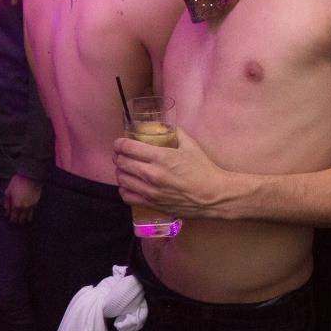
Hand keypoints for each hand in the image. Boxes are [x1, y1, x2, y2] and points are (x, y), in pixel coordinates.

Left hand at [3, 173, 41, 223]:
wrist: (30, 176)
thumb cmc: (17, 182)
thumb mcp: (8, 191)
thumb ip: (7, 201)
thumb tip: (6, 209)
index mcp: (16, 205)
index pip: (13, 217)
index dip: (11, 219)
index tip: (10, 220)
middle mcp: (24, 207)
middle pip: (21, 219)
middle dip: (18, 220)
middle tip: (16, 221)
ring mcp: (31, 205)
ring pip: (28, 217)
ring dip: (24, 219)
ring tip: (23, 221)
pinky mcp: (36, 202)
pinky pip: (33, 211)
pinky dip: (30, 214)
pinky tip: (28, 215)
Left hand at [114, 128, 230, 218]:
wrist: (213, 196)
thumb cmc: (204, 169)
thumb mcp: (191, 145)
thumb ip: (177, 133)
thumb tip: (167, 126)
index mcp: (160, 157)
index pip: (128, 147)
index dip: (119, 143)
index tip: (119, 142)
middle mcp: (151, 174)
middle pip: (122, 162)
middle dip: (118, 156)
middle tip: (121, 154)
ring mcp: (150, 191)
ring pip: (121, 179)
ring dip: (120, 171)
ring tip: (125, 168)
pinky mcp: (152, 204)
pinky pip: (127, 196)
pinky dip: (124, 189)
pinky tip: (129, 185)